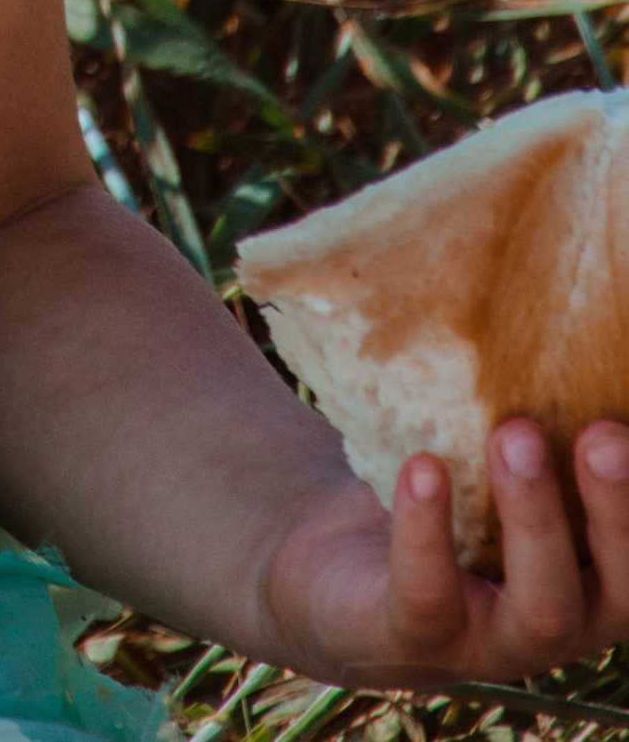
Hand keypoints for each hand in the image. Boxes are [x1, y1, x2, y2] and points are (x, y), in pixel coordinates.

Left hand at [261, 424, 628, 687]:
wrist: (327, 559)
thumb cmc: (438, 484)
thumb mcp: (484, 444)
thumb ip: (521, 400)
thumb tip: (534, 285)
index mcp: (594, 567)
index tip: (628, 417)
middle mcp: (565, 615)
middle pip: (621, 584)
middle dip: (616, 507)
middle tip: (602, 432)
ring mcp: (495, 641)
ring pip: (542, 604)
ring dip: (535, 517)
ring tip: (513, 434)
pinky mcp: (417, 637)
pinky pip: (430, 595)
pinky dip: (427, 532)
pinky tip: (423, 468)